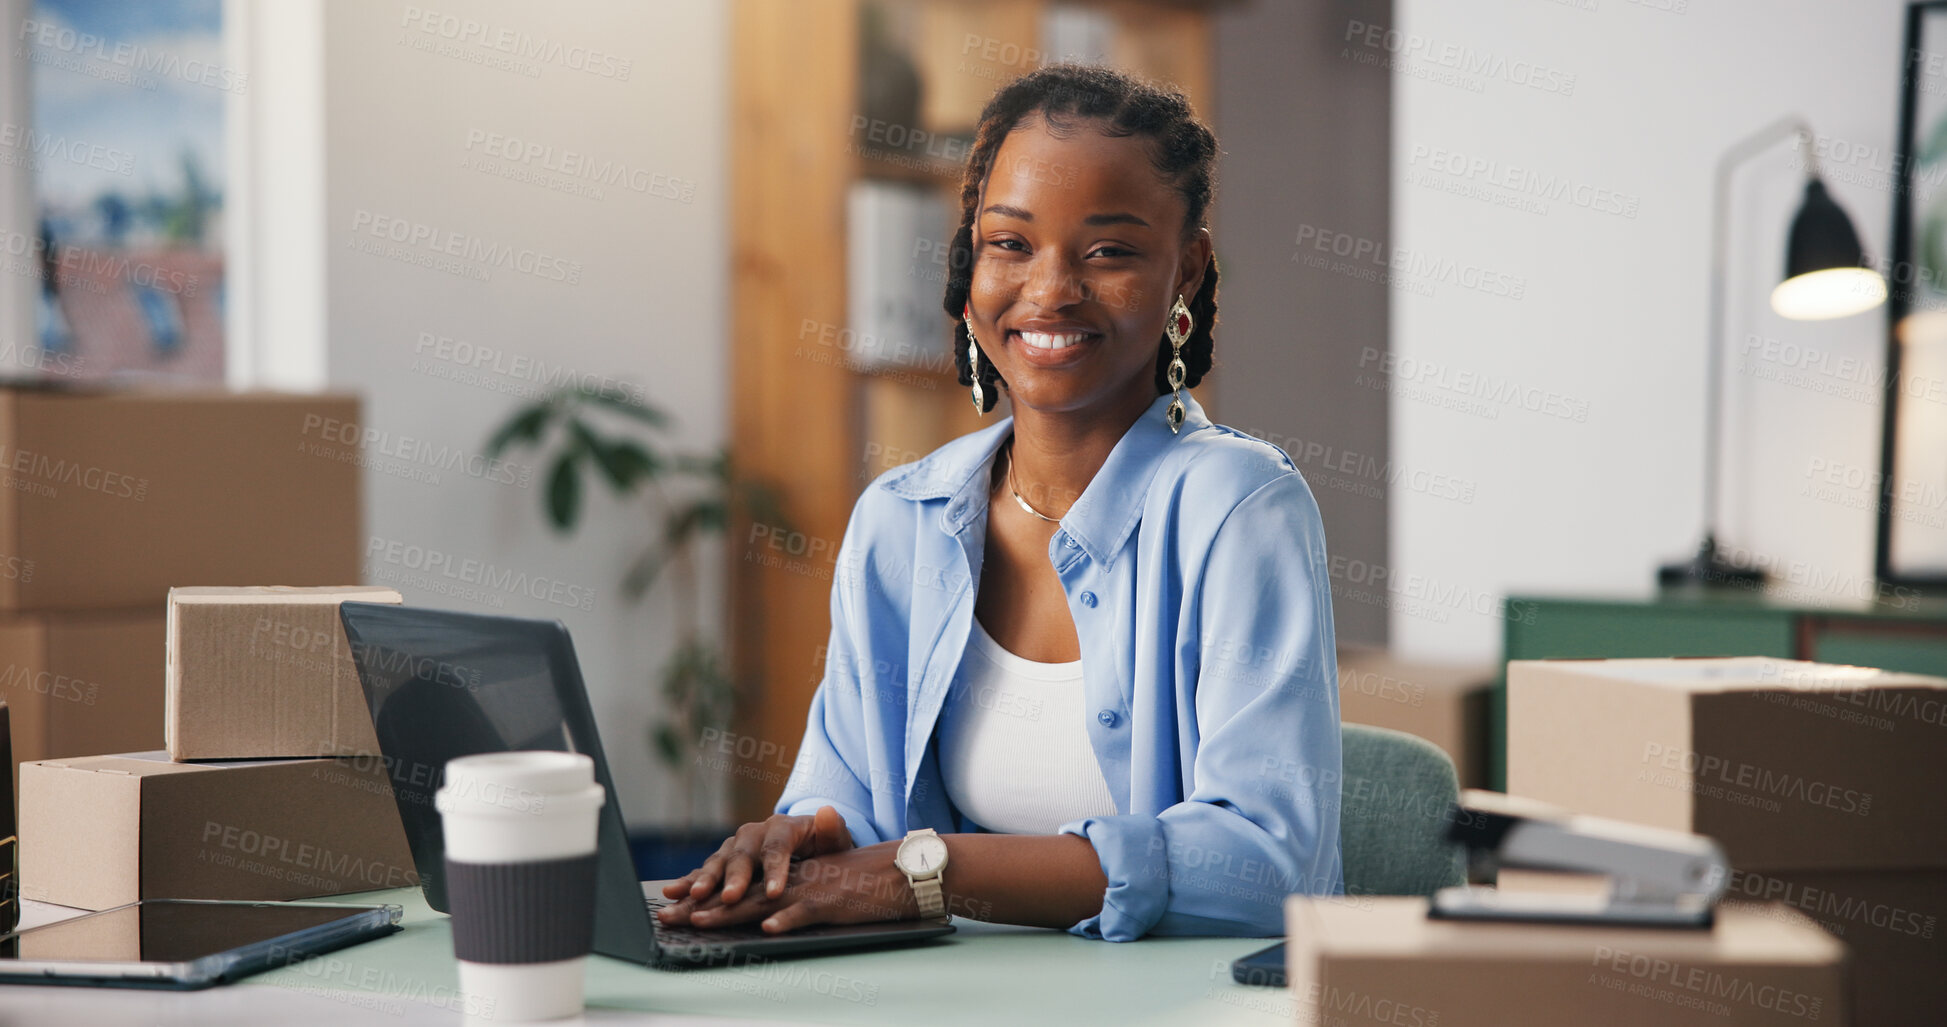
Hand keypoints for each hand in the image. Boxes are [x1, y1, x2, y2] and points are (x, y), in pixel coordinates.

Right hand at [659, 805, 852, 906]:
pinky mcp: (723, 863)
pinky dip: (687, 882)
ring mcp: (736, 847)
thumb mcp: (834, 841)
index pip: (778, 846)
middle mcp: (755, 833)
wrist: (808, 847)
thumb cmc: (823, 848)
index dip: (775, 868)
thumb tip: (828, 812)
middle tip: (731, 897)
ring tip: (696, 897)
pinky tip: (672, 894)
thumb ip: (832, 831)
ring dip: (705, 879)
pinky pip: (703, 872)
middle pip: (742, 854)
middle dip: (735, 877)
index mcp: (783, 827)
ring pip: (719, 862)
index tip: (774, 890)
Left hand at [659, 841, 918, 933]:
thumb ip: (792, 897)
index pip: (737, 888)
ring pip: (763, 900)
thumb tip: (763, 918)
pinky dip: (787, 920)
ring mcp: (809, 890)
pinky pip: (805, 911)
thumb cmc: (860, 884)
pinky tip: (768, 928)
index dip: (704, 897)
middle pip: (739, 895)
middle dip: (701, 905)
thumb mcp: (819, 887)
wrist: (897, 870)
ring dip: (731, 912)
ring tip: (701, 921)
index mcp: (785, 878)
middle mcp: (790, 881)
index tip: (673, 905)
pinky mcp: (830, 901)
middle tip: (668, 917)